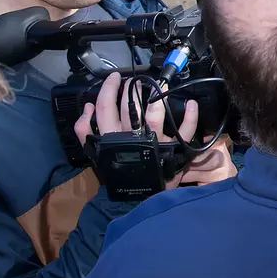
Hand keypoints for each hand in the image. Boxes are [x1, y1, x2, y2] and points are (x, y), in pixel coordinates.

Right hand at [74, 72, 230, 191]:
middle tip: (135, 80)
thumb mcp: (96, 153)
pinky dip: (190, 117)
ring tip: (159, 84)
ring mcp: (155, 143)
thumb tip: (87, 107)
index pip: (106, 107)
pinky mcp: (173, 150)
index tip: (114, 77)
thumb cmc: (118, 173)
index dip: (109, 89)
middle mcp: (133, 137)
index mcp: (112, 137)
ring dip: (157, 97)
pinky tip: (190, 103)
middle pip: (130, 107)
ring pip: (155, 115)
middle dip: (132, 90)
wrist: (135, 199)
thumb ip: (86, 131)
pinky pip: (185, 131)